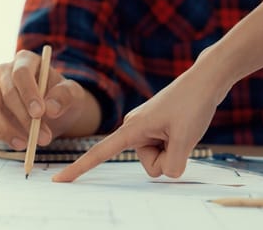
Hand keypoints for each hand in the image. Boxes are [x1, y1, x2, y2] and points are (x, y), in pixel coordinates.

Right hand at [0, 50, 100, 150]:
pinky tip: (7, 141)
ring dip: (5, 129)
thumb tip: (50, 107)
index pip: (21, 73)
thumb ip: (65, 96)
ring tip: (26, 144)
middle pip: (5, 93)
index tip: (39, 113)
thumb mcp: (74, 95)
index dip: (28, 93)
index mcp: (25, 61)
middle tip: (42, 138)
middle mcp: (4, 74)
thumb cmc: (61, 99)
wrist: (56, 115)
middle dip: (23, 119)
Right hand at [52, 64, 231, 181]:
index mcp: (131, 128)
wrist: (204, 81)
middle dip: (168, 157)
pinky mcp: (156, 130)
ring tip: (183, 128)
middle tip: (181, 132)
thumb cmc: (192, 104)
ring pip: (160, 160)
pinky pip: (165, 151)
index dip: (79, 168)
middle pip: (150, 164)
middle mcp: (133, 129)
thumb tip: (167, 172)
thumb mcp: (185, 138)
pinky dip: (177, 146)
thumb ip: (172, 164)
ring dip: (174, 150)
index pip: (99, 153)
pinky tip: (183, 127)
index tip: (59, 181)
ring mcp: (145, 130)